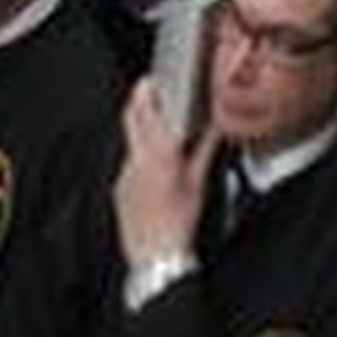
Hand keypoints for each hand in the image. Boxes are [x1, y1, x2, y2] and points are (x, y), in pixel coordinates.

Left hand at [113, 78, 218, 267]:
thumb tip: (217, 126)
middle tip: (150, 87)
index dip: (148, 90)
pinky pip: (129, 162)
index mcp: (158, 152)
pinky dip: (140, 154)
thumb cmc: (179, 223)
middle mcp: (136, 159)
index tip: (155, 78)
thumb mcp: (198, 181)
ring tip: (160, 126)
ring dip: (141, 127)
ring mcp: (124, 174)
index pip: (145, 109)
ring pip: (130, 139)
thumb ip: (207, 147)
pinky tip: (155, 163)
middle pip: (130, 116)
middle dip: (139, 99)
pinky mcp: (119, 188)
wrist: (155, 257)